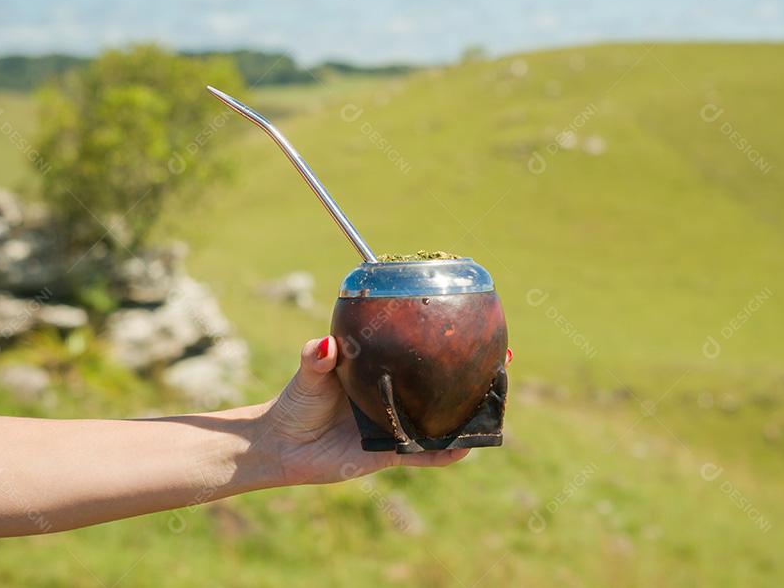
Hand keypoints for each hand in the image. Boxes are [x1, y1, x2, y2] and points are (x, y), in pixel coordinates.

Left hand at [260, 336, 497, 484]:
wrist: (281, 444)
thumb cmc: (296, 401)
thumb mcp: (309, 373)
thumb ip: (315, 359)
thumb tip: (323, 345)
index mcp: (383, 371)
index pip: (422, 354)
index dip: (450, 344)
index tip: (478, 327)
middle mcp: (395, 397)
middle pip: (441, 386)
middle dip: (472, 376)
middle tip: (502, 362)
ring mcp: (396, 426)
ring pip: (440, 421)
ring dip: (467, 414)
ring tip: (494, 404)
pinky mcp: (389, 455)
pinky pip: (423, 455)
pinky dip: (445, 453)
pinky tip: (465, 448)